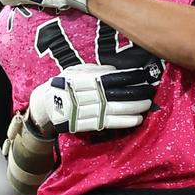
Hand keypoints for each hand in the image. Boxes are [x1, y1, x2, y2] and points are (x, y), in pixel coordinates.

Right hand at [28, 64, 154, 133]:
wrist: (45, 105)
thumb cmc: (63, 84)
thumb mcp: (75, 71)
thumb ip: (95, 70)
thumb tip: (115, 70)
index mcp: (85, 80)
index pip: (111, 78)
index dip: (128, 77)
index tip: (142, 75)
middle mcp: (87, 95)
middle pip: (116, 94)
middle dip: (135, 93)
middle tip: (150, 91)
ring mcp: (88, 111)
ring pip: (115, 109)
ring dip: (133, 108)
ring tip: (147, 105)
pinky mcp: (87, 124)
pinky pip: (109, 123)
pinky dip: (124, 122)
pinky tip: (137, 120)